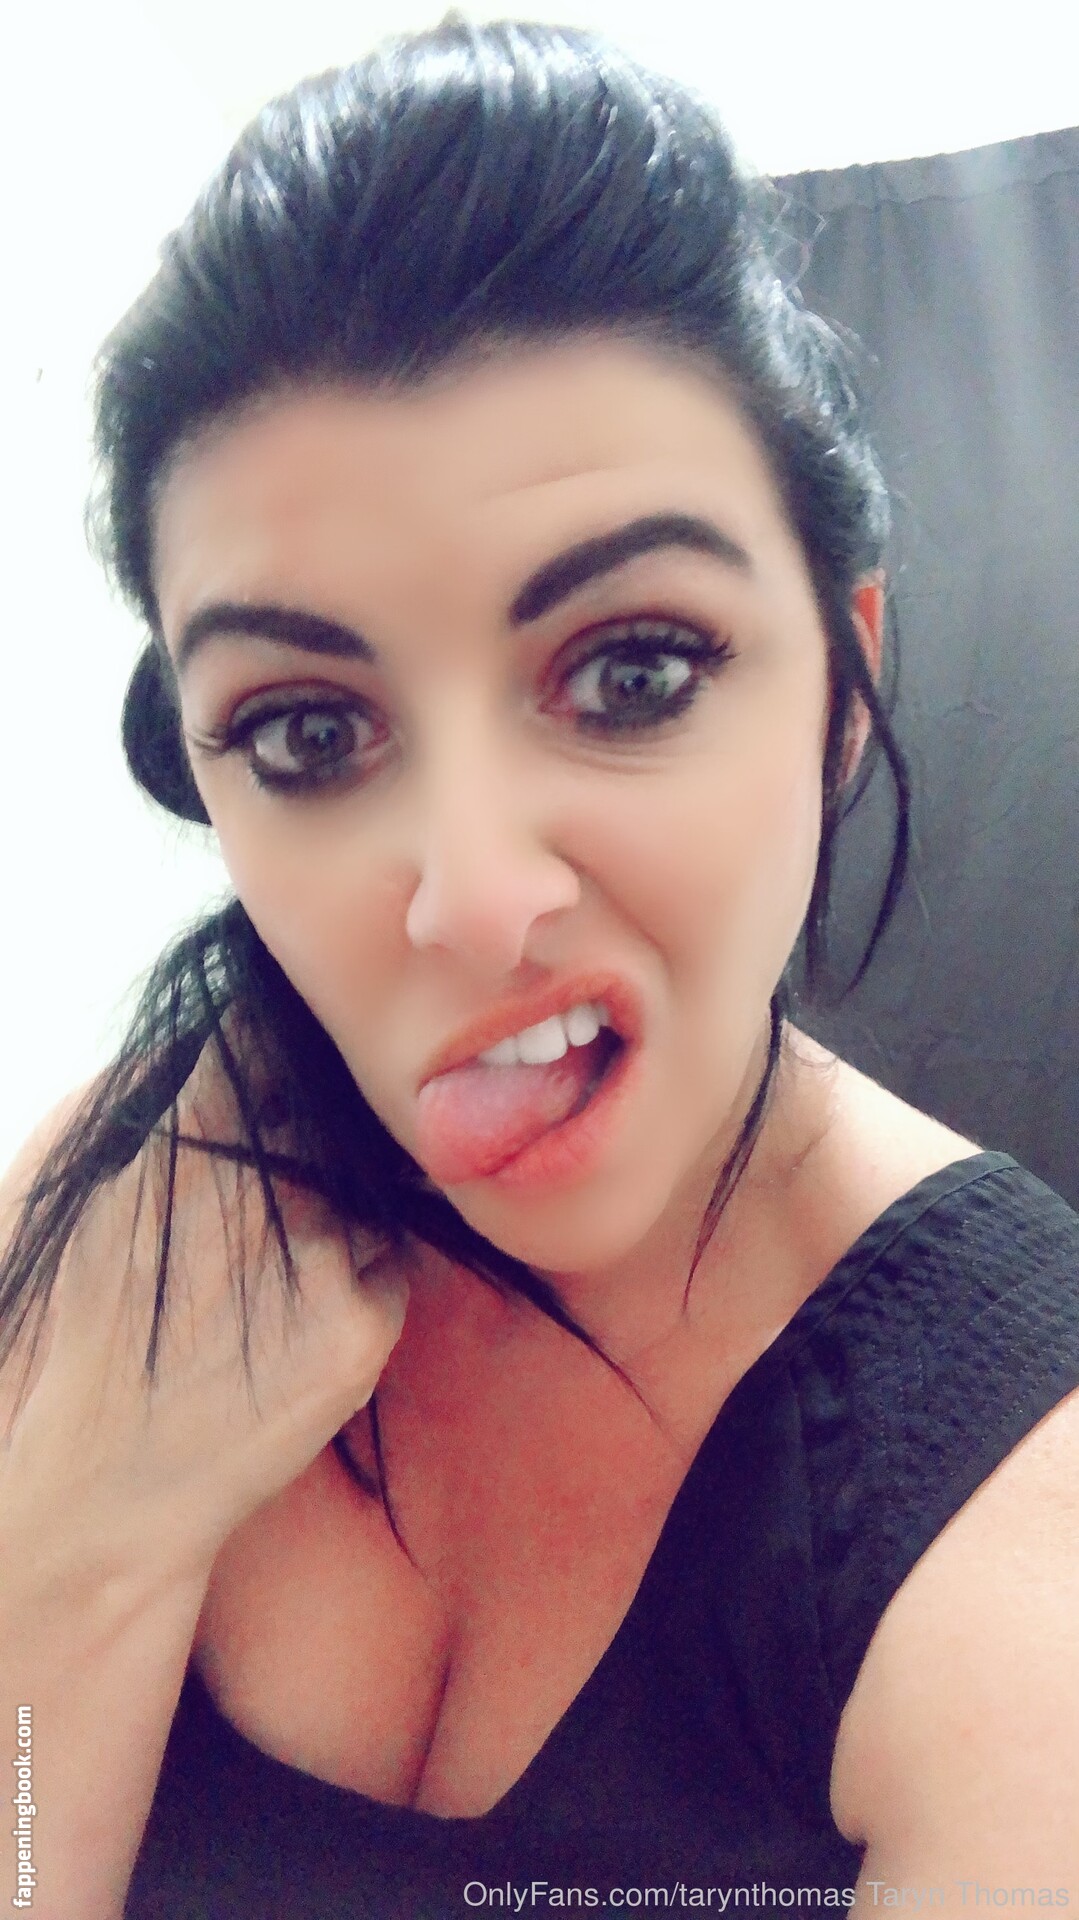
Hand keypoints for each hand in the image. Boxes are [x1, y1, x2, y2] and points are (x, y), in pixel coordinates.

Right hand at [0, 1025, 409, 1583]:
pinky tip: (316, 1301)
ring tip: (298, 1255)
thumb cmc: (101, 1338)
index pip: (267, 1047)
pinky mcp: (360, 1330)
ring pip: (370, 1192)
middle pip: (335, 1118)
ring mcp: (320, 1260)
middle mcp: (263, 1193)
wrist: (109, 1487)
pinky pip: (390, 1263)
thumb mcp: (105, 1208)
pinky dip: (365, 1269)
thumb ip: (172, 1122)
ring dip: (354, 1203)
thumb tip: (219, 1054)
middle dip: (332, 1124)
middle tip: (312, 1163)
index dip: (290, 1045)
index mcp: (192, 1148)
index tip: (302, 1049)